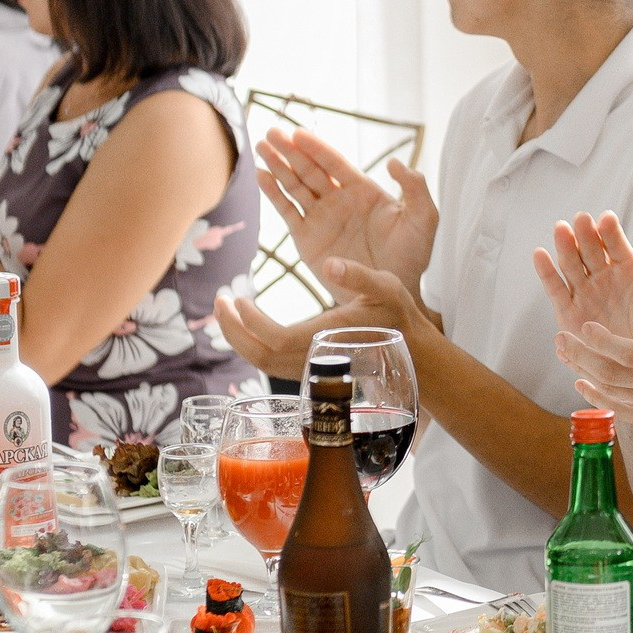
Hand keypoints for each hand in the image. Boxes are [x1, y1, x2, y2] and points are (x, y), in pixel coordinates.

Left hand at [214, 259, 420, 380]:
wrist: (413, 352)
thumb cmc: (400, 316)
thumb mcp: (387, 287)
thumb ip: (360, 276)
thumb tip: (329, 264)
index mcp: (328, 339)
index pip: (275, 339)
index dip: (250, 323)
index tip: (238, 298)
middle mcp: (314, 359)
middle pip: (259, 357)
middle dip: (232, 330)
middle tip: (219, 300)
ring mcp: (309, 367)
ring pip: (261, 363)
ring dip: (237, 338)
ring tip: (225, 308)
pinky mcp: (308, 366)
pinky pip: (270, 361)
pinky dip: (251, 344)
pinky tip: (245, 322)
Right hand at [256, 128, 435, 301]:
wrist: (394, 293)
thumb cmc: (412, 255)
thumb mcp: (423, 219)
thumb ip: (415, 187)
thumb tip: (393, 162)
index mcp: (363, 190)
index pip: (335, 162)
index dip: (316, 147)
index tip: (297, 133)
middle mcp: (338, 199)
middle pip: (309, 169)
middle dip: (290, 150)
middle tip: (271, 132)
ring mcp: (321, 217)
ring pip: (294, 186)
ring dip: (277, 166)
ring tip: (260, 146)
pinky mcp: (307, 238)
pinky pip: (287, 212)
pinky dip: (273, 194)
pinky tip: (261, 176)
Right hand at [533, 214, 632, 342]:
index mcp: (629, 270)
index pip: (616, 245)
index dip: (610, 232)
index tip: (607, 219)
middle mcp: (604, 278)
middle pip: (590, 250)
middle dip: (585, 234)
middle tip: (581, 219)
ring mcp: (585, 294)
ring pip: (571, 265)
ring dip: (565, 247)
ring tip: (562, 229)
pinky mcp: (568, 313)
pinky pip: (556, 290)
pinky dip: (546, 272)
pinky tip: (540, 254)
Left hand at [553, 236, 632, 460]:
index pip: (632, 354)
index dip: (605, 342)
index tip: (586, 326)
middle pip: (614, 375)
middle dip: (583, 356)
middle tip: (562, 337)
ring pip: (613, 393)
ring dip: (586, 373)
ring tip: (565, 352)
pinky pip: (622, 411)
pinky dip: (600, 397)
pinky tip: (584, 382)